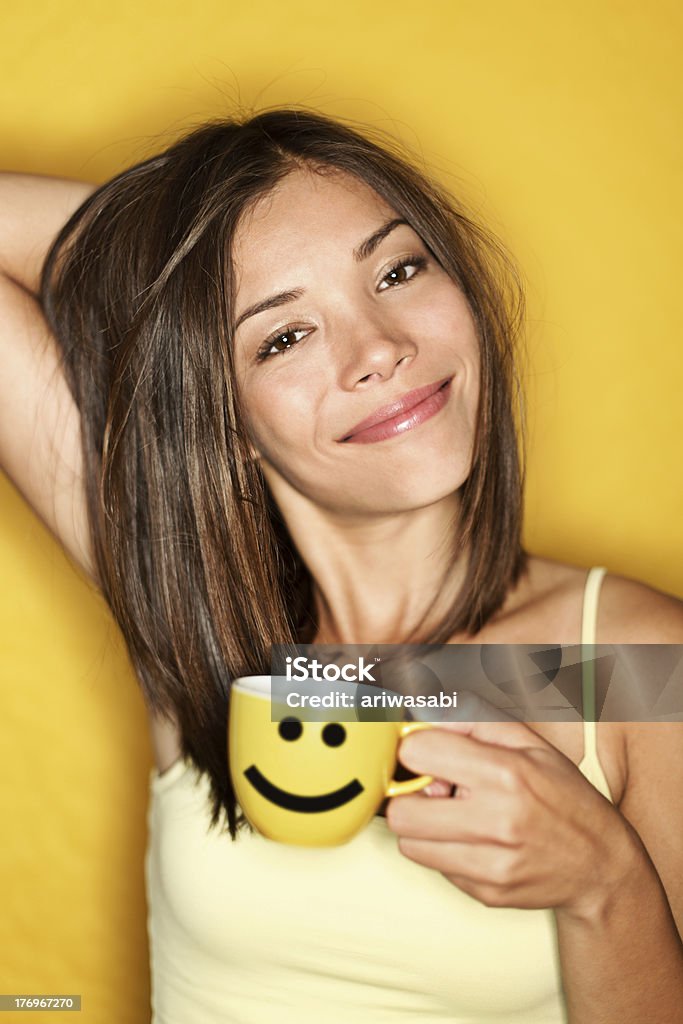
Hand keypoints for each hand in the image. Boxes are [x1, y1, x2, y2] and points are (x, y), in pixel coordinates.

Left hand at [386, 718, 637, 916]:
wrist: (601, 865)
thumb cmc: (563, 795)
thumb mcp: (528, 742)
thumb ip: (473, 719)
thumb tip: (425, 718)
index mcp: (506, 773)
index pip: (417, 753)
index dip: (416, 748)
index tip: (428, 753)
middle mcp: (496, 821)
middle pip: (400, 811)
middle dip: (411, 796)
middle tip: (437, 791)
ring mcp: (491, 863)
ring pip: (409, 843)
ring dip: (423, 827)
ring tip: (456, 816)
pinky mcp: (487, 892)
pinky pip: (435, 868)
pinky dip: (446, 852)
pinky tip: (475, 841)